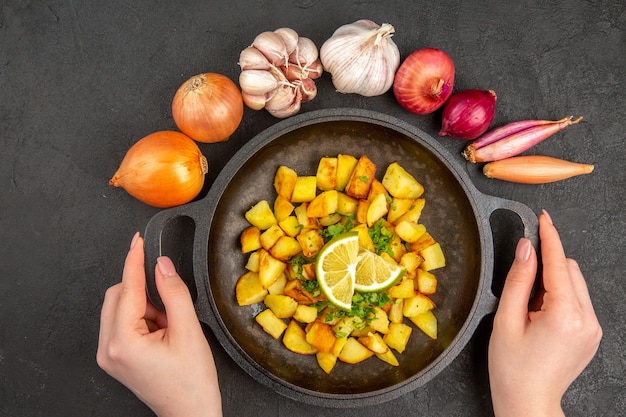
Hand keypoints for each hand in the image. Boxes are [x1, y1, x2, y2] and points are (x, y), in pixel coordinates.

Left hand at [97, 233, 221, 416]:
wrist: (190, 412)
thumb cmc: (191, 382)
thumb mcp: (188, 331)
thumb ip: (174, 293)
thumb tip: (163, 266)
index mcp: (123, 341)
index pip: (127, 288)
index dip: (134, 260)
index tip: (137, 240)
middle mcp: (108, 348)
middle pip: (117, 295)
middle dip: (145, 293)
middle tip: (171, 310)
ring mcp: (108, 355)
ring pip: (120, 307)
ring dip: (145, 307)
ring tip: (169, 330)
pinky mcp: (114, 357)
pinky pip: (123, 322)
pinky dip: (143, 319)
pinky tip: (161, 335)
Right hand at [488, 211, 601, 416]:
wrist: (528, 401)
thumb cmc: (513, 368)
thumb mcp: (505, 319)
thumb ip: (518, 279)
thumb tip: (525, 249)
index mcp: (565, 314)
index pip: (559, 263)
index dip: (549, 237)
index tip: (543, 218)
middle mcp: (587, 319)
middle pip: (570, 270)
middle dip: (546, 266)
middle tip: (520, 287)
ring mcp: (592, 328)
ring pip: (575, 284)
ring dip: (552, 283)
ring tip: (528, 309)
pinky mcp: (591, 334)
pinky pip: (577, 300)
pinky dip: (559, 297)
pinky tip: (540, 316)